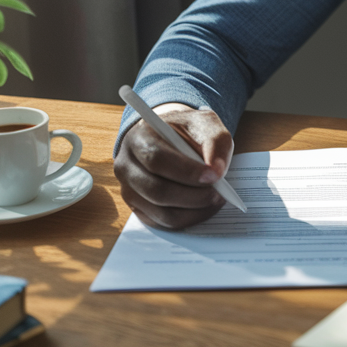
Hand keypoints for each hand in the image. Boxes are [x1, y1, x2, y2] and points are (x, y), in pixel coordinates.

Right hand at [114, 104, 233, 229]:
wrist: (168, 137)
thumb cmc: (186, 131)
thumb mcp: (204, 124)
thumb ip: (215, 142)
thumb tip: (217, 171)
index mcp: (138, 138)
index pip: (156, 159)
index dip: (186, 171)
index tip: (214, 176)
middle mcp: (126, 166)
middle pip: (156, 191)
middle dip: (194, 196)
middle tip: (219, 193)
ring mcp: (129, 190)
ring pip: (161, 212)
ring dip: (194, 210)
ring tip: (215, 199)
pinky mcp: (138, 208)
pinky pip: (164, 223)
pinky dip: (189, 218)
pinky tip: (204, 207)